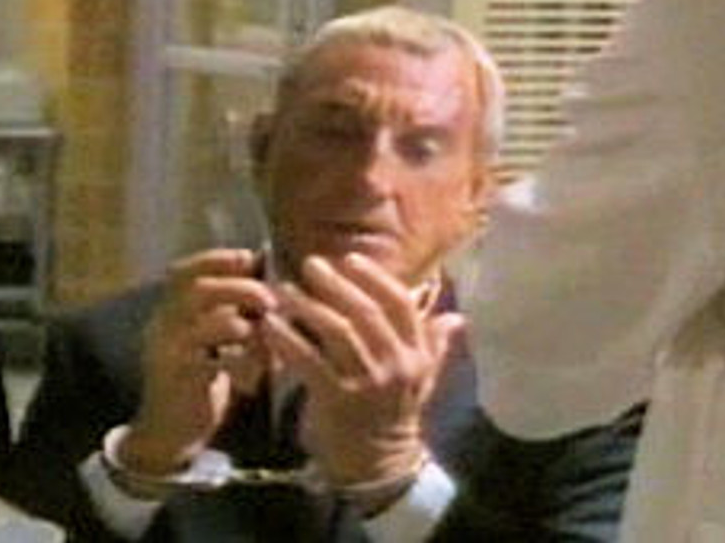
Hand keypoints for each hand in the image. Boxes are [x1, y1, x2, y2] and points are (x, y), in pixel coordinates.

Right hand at [121, 248, 277, 474]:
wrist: (168, 431)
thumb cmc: (198, 378)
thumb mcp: (209, 338)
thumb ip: (226, 309)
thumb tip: (259, 272)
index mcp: (168, 310)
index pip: (184, 271)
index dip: (217, 259)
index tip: (249, 257)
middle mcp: (162, 324)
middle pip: (198, 290)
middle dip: (240, 288)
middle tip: (270, 301)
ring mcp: (167, 351)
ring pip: (208, 323)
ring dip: (246, 329)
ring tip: (265, 348)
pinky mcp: (179, 379)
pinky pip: (215, 362)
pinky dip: (242, 365)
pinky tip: (254, 379)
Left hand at [262, 252, 462, 486]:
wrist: (377, 466)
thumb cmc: (393, 413)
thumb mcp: (420, 379)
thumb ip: (433, 344)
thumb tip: (455, 315)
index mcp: (416, 356)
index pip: (401, 305)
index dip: (375, 278)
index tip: (350, 258)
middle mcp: (395, 366)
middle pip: (366, 313)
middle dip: (336, 284)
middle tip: (310, 264)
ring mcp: (366, 384)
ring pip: (336, 332)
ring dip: (307, 306)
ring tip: (284, 290)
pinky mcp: (336, 399)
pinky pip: (308, 360)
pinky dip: (286, 339)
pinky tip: (269, 325)